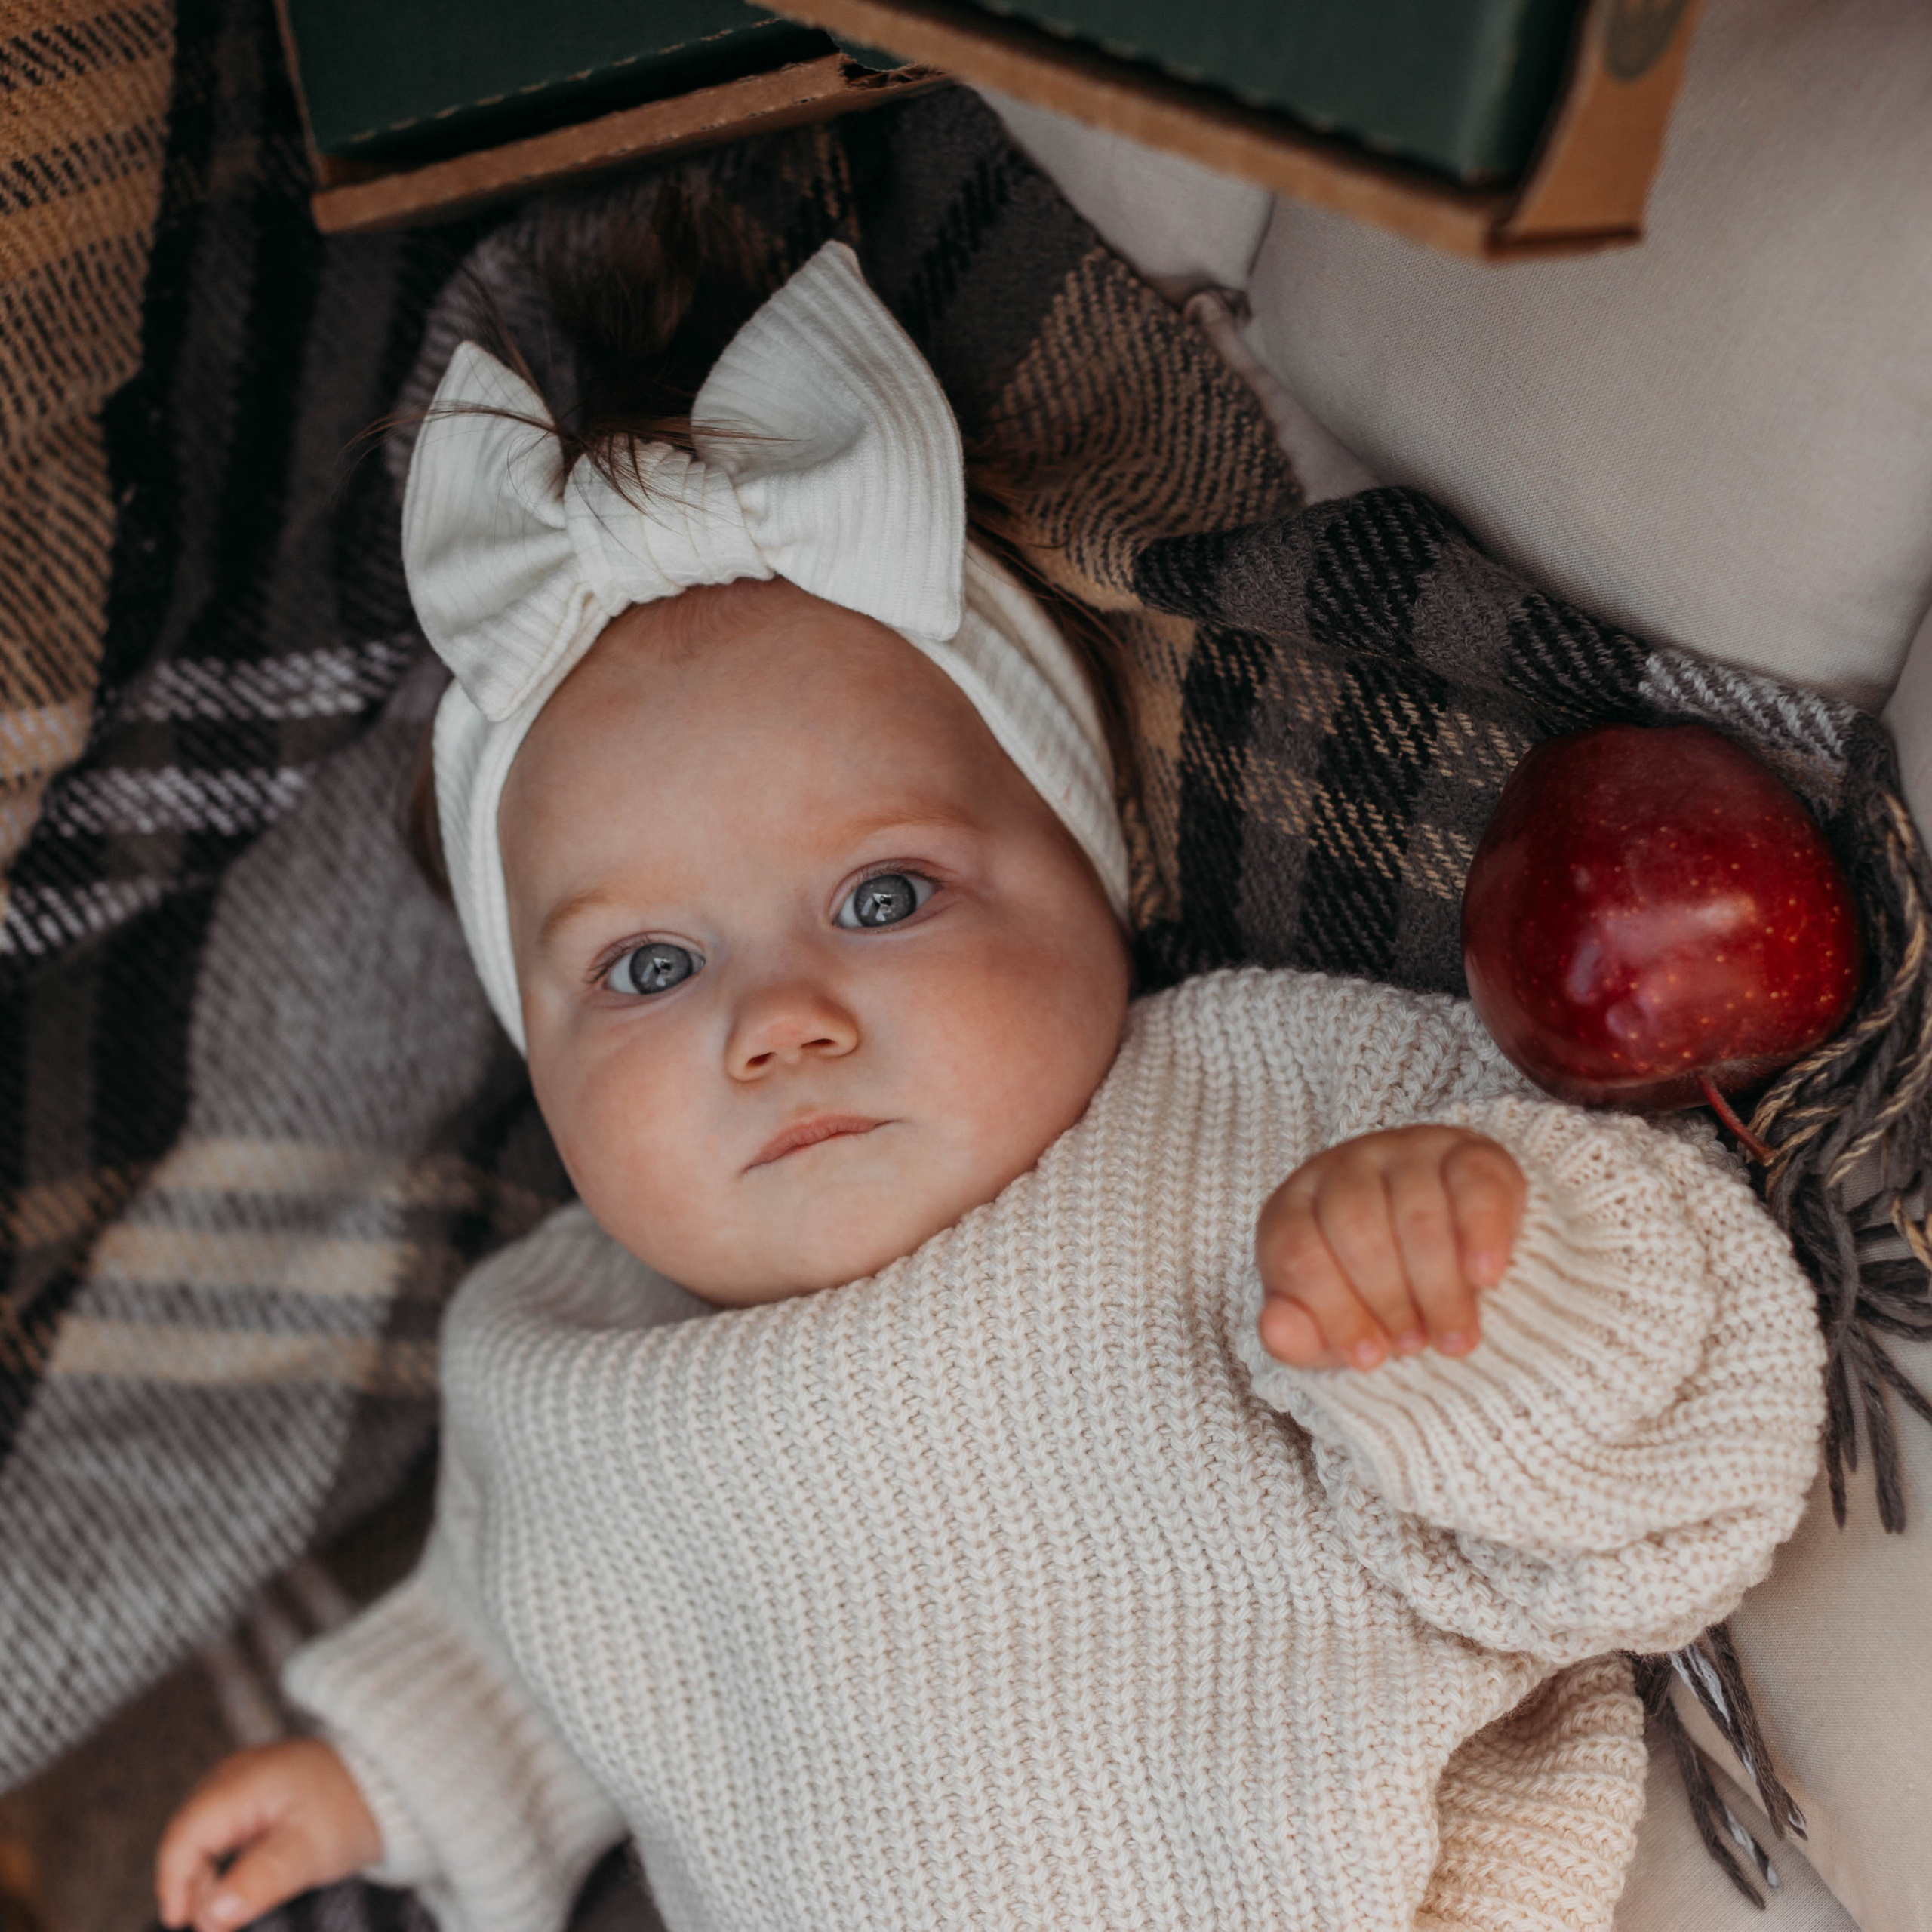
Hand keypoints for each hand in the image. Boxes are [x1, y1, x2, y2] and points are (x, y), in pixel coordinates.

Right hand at [156, 1738, 381, 1931]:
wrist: (389, 1782)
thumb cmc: (352, 1809)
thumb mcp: (309, 1851)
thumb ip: (258, 1882)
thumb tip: (209, 1919)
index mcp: (241, 1782)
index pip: (184, 1836)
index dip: (174, 1884)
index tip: (183, 1923)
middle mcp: (232, 1775)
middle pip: (186, 1837)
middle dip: (190, 1884)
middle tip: (214, 1922)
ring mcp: (240, 1782)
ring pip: (200, 1836)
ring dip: (205, 1876)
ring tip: (231, 1906)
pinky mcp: (251, 1795)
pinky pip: (220, 1832)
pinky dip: (221, 1862)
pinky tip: (240, 1884)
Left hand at [1254, 1126, 1524, 1369]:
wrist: (1453, 1259)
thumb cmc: (1374, 1301)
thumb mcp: (1330, 1328)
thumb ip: (1297, 1336)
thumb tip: (1274, 1329)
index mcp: (1294, 1207)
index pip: (1297, 1250)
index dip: (1333, 1311)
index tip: (1368, 1359)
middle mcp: (1345, 1168)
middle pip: (1356, 1228)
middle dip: (1388, 1299)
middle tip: (1417, 1347)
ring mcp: (1407, 1150)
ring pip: (1416, 1211)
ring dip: (1438, 1286)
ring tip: (1455, 1339)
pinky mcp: (1469, 1151)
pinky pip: (1473, 1185)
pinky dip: (1481, 1234)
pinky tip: (1485, 1278)